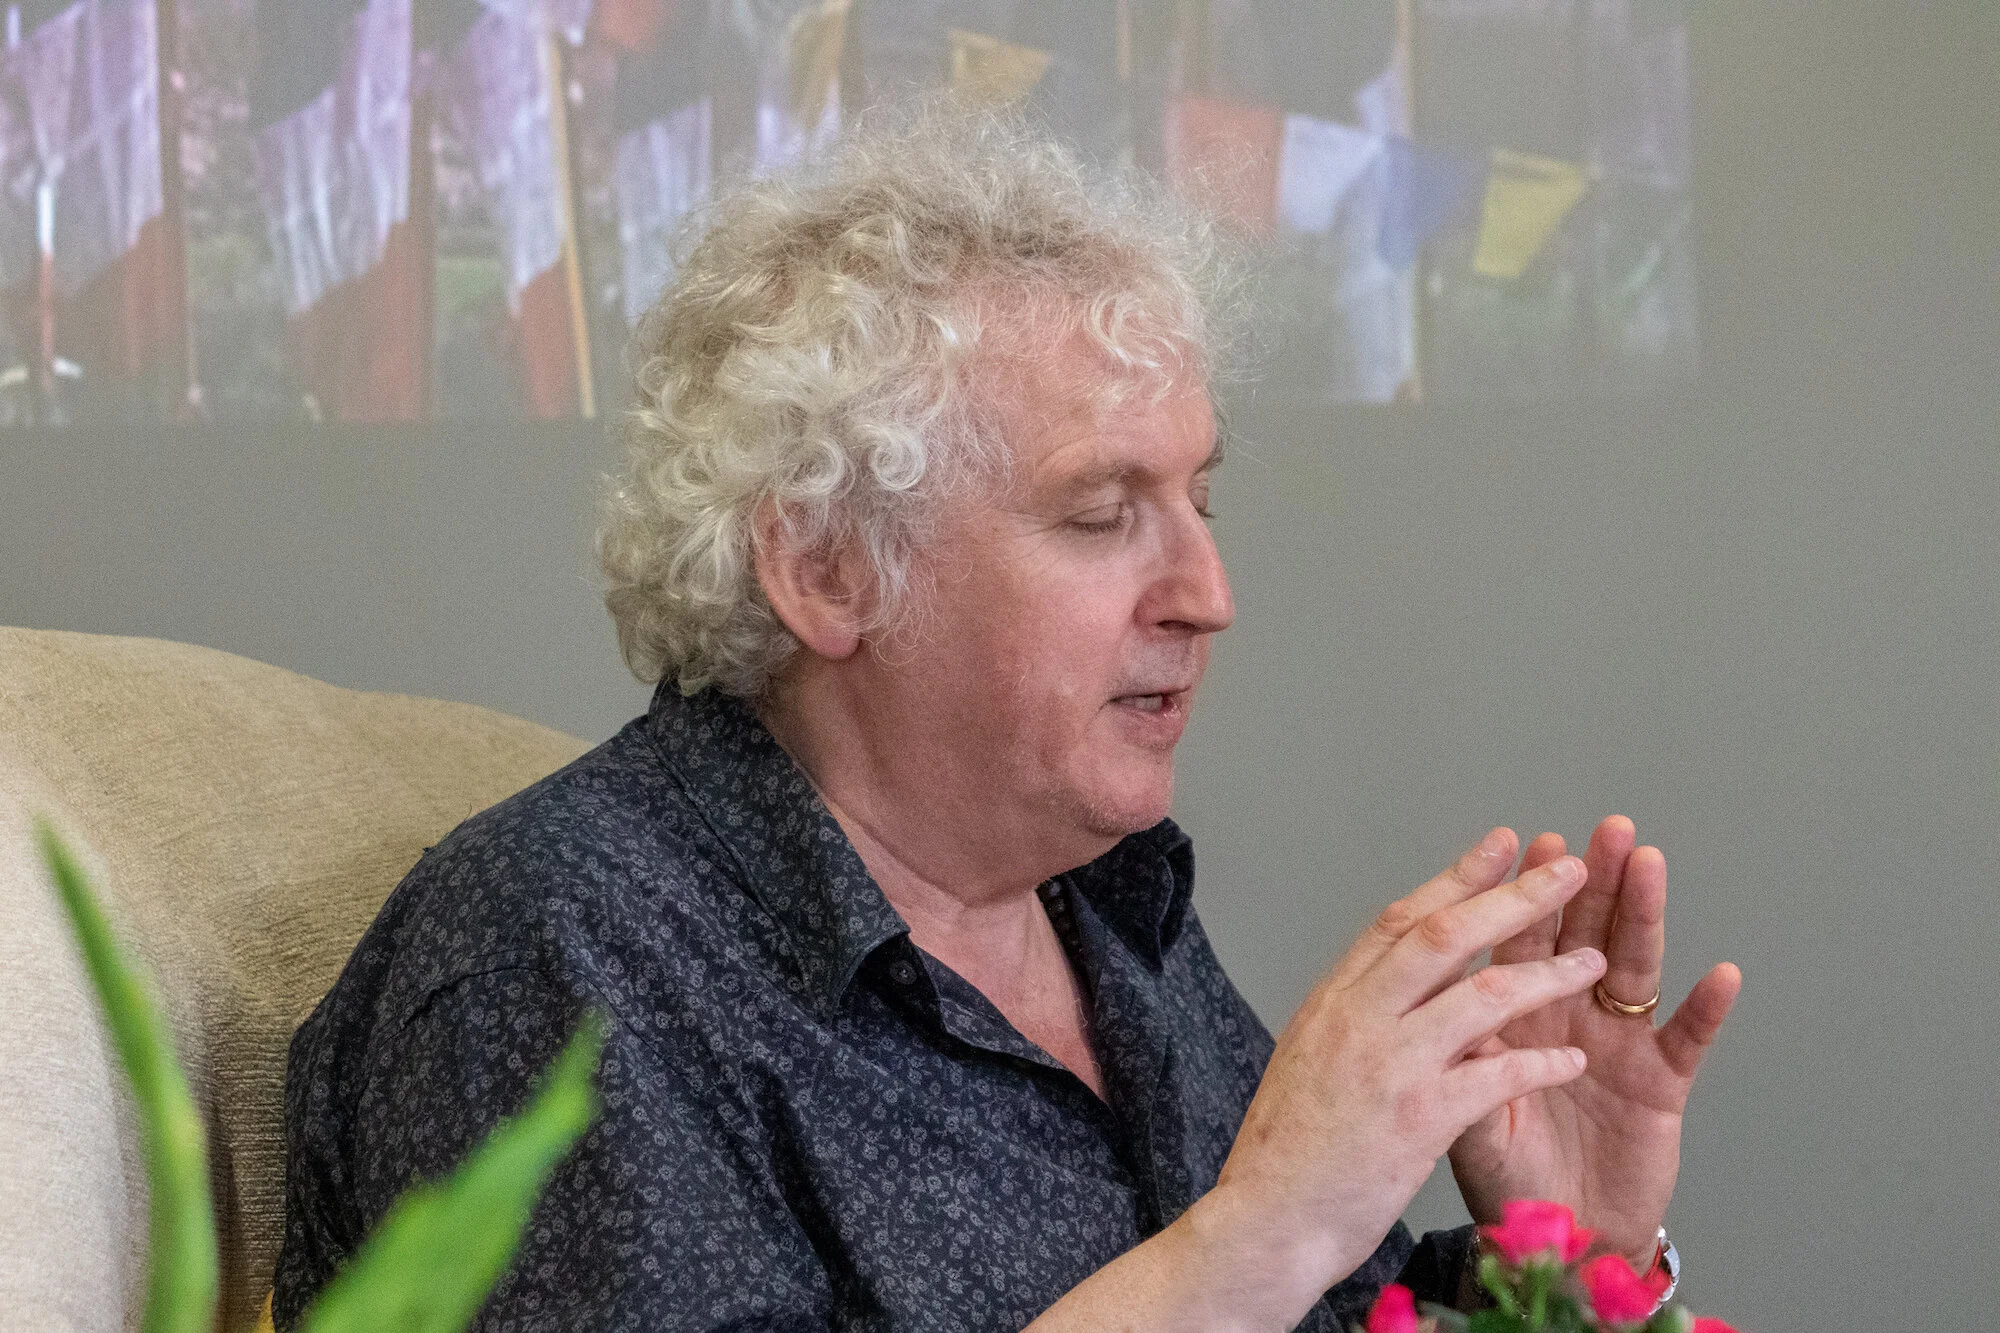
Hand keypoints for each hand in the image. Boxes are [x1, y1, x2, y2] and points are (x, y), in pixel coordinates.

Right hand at [1202, 831, 1611, 1325]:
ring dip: (1546, 974)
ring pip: (1481, 995)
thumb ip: (1353, 1018)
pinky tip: (1572, 1062)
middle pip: (1444, 936)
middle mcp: (1357, 1019)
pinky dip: (1539, 1063)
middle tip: (1571, 869)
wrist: (1263, 1221)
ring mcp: (1387, 1066)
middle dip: (1515, 897)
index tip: (1504, 845)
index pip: (1401, 920)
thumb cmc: (1286, 1152)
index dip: (1458, 878)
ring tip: (1593, 961)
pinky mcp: (1417, 1120)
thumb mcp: (1307, 1058)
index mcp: (1332, 1001)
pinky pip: (1495, 1076)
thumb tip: (1393, 985)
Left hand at [1447, 817, 1742, 1269]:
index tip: (1529, 841)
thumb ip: (1454, 1061)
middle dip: (1593, 880)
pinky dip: (1706, 1011)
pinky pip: (1687, 1041)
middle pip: (1584, 934)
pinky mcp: (1661, 1084)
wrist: (1554, 1238)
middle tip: (1606, 830)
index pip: (1518, 940)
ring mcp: (1618, 1043)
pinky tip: (1720, 976)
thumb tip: (1431, 1004)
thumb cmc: (1505, 1175)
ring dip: (1643, 915)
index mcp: (1513, 1014)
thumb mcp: (1461, 1118)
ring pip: (1633, 967)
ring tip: (1649, 865)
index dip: (1524, 893)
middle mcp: (1568, 1014)